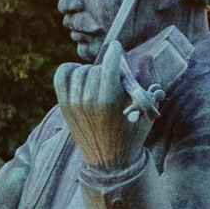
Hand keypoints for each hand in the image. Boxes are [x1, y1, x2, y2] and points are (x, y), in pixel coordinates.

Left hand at [55, 54, 141, 169]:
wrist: (109, 162)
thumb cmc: (132, 134)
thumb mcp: (146, 112)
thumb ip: (148, 82)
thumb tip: (145, 57)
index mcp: (110, 103)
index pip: (109, 66)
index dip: (114, 52)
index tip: (117, 46)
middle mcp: (89, 102)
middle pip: (97, 69)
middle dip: (107, 68)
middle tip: (114, 74)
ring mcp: (74, 104)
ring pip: (80, 71)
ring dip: (91, 71)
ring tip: (99, 78)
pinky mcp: (64, 106)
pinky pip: (61, 76)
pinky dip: (69, 69)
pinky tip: (79, 72)